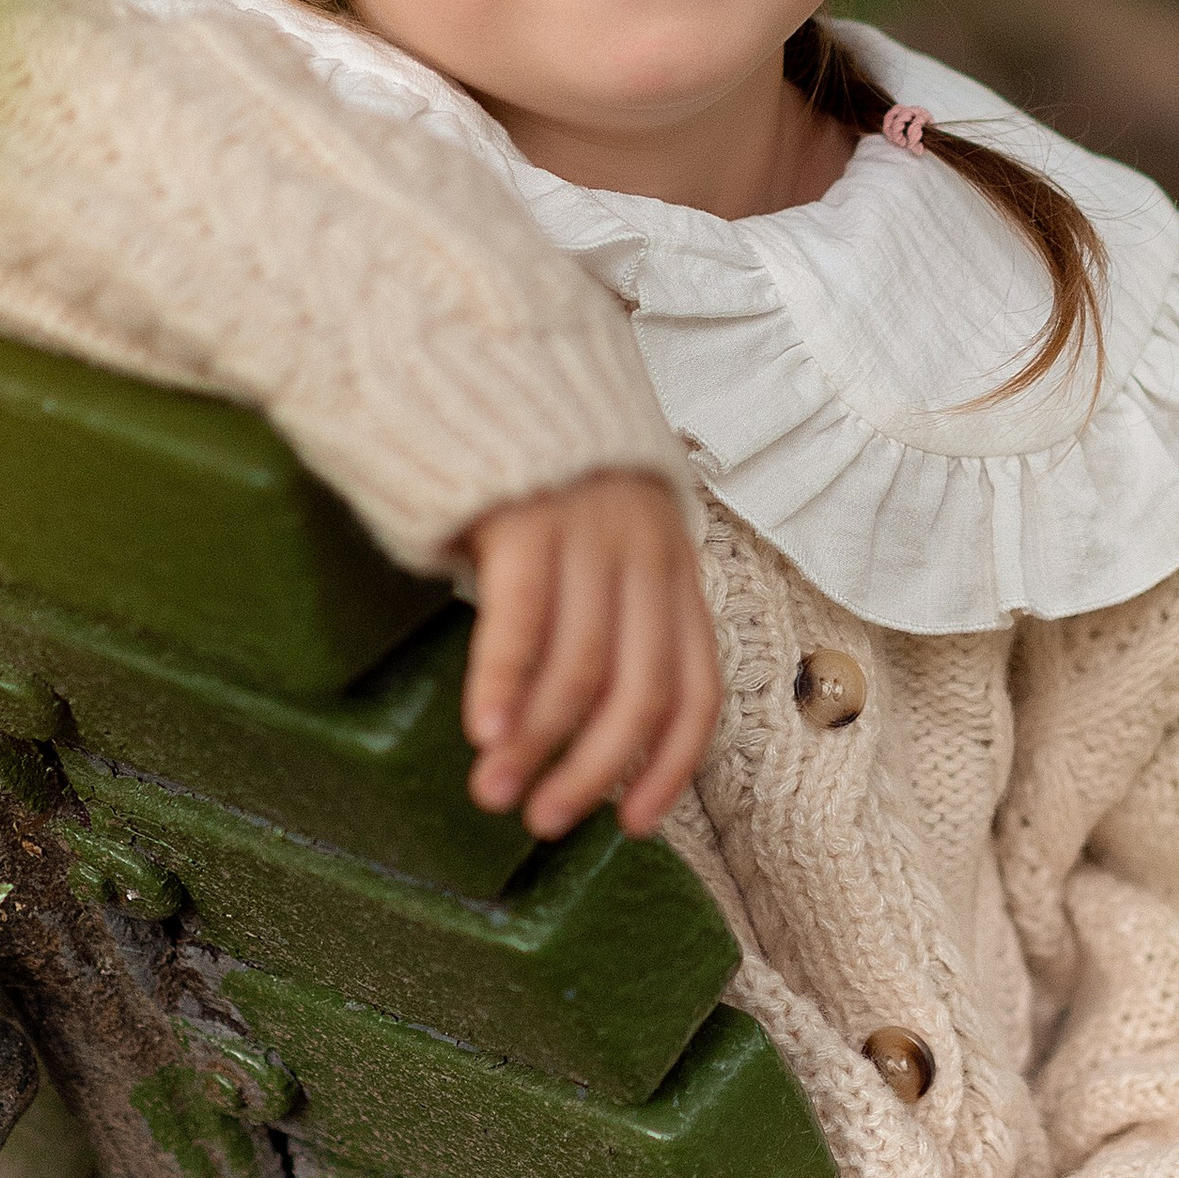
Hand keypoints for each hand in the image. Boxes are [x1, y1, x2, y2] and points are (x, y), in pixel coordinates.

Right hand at [458, 471, 719, 840]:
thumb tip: (569, 719)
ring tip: (495, 792)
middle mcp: (645, 552)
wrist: (495, 353)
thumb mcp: (600, 537)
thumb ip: (602, 609)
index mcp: (673, 566)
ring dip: (537, 744)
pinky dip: (503, 683)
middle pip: (640, 690)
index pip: (696, 687)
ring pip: (581, 667)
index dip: (670, 764)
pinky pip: (523, 619)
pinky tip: (482, 730)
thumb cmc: (540, 469)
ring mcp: (589, 532)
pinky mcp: (528, 514)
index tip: (633, 825)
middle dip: (595, 770)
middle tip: (547, 823)